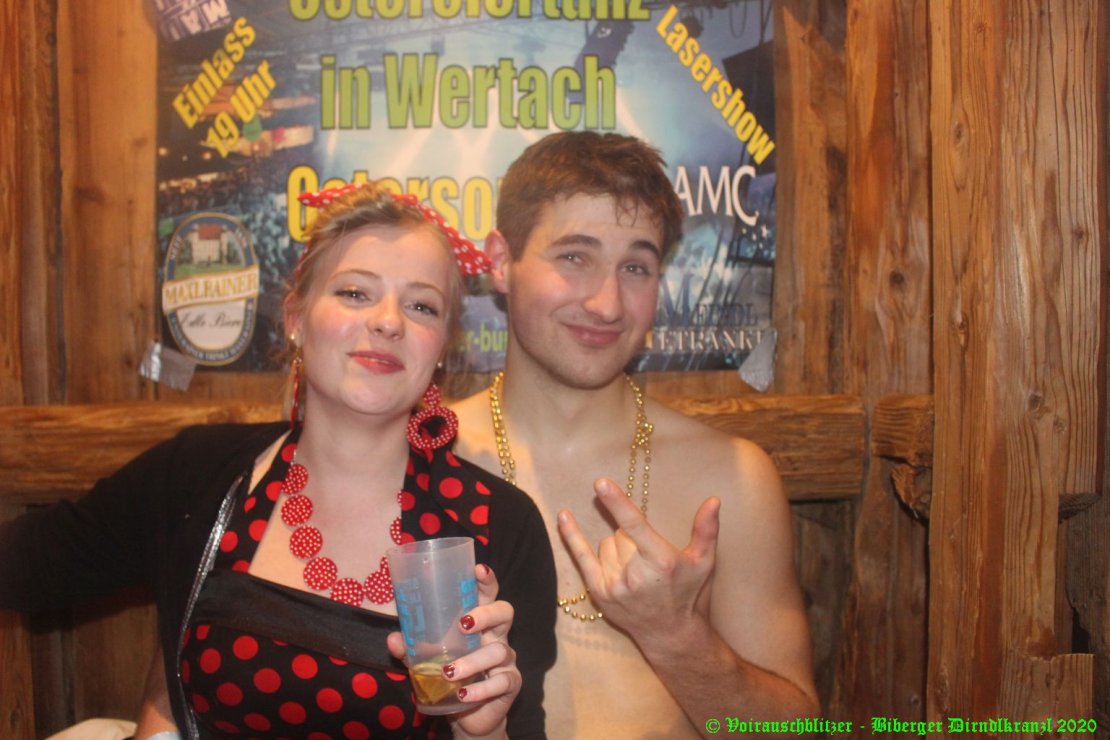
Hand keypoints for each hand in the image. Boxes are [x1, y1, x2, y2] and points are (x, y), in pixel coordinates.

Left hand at [387, 564, 518, 738]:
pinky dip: (481, 690)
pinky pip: (501, 682)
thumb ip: (411, 649)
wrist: (467, 715)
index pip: (487, 594)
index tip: (478, 570)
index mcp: (479, 623)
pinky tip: (463, 695)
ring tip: (449, 672)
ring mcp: (506, 660)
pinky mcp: (510, 684)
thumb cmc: (450, 676)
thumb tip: (393, 639)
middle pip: (505, 612)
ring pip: (499, 651)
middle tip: (464, 623)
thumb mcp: (427, 660)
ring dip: (472, 661)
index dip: (487, 580)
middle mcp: (496, 636)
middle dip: (487, 614)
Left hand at [557, 477, 720, 638]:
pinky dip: (573, 537)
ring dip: (617, 548)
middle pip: (621, 533)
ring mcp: (615, 585)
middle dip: (632, 537)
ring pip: (606, 544)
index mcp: (660, 560)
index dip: (616, 502)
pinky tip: (564, 517)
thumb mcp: (704, 562)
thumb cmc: (687, 593)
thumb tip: (713, 500)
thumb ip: (707, 530)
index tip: (600, 482)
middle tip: (647, 557)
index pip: (634, 524)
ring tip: (635, 568)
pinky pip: (582, 557)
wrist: (669, 633)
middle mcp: (635, 573)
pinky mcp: (600, 593)